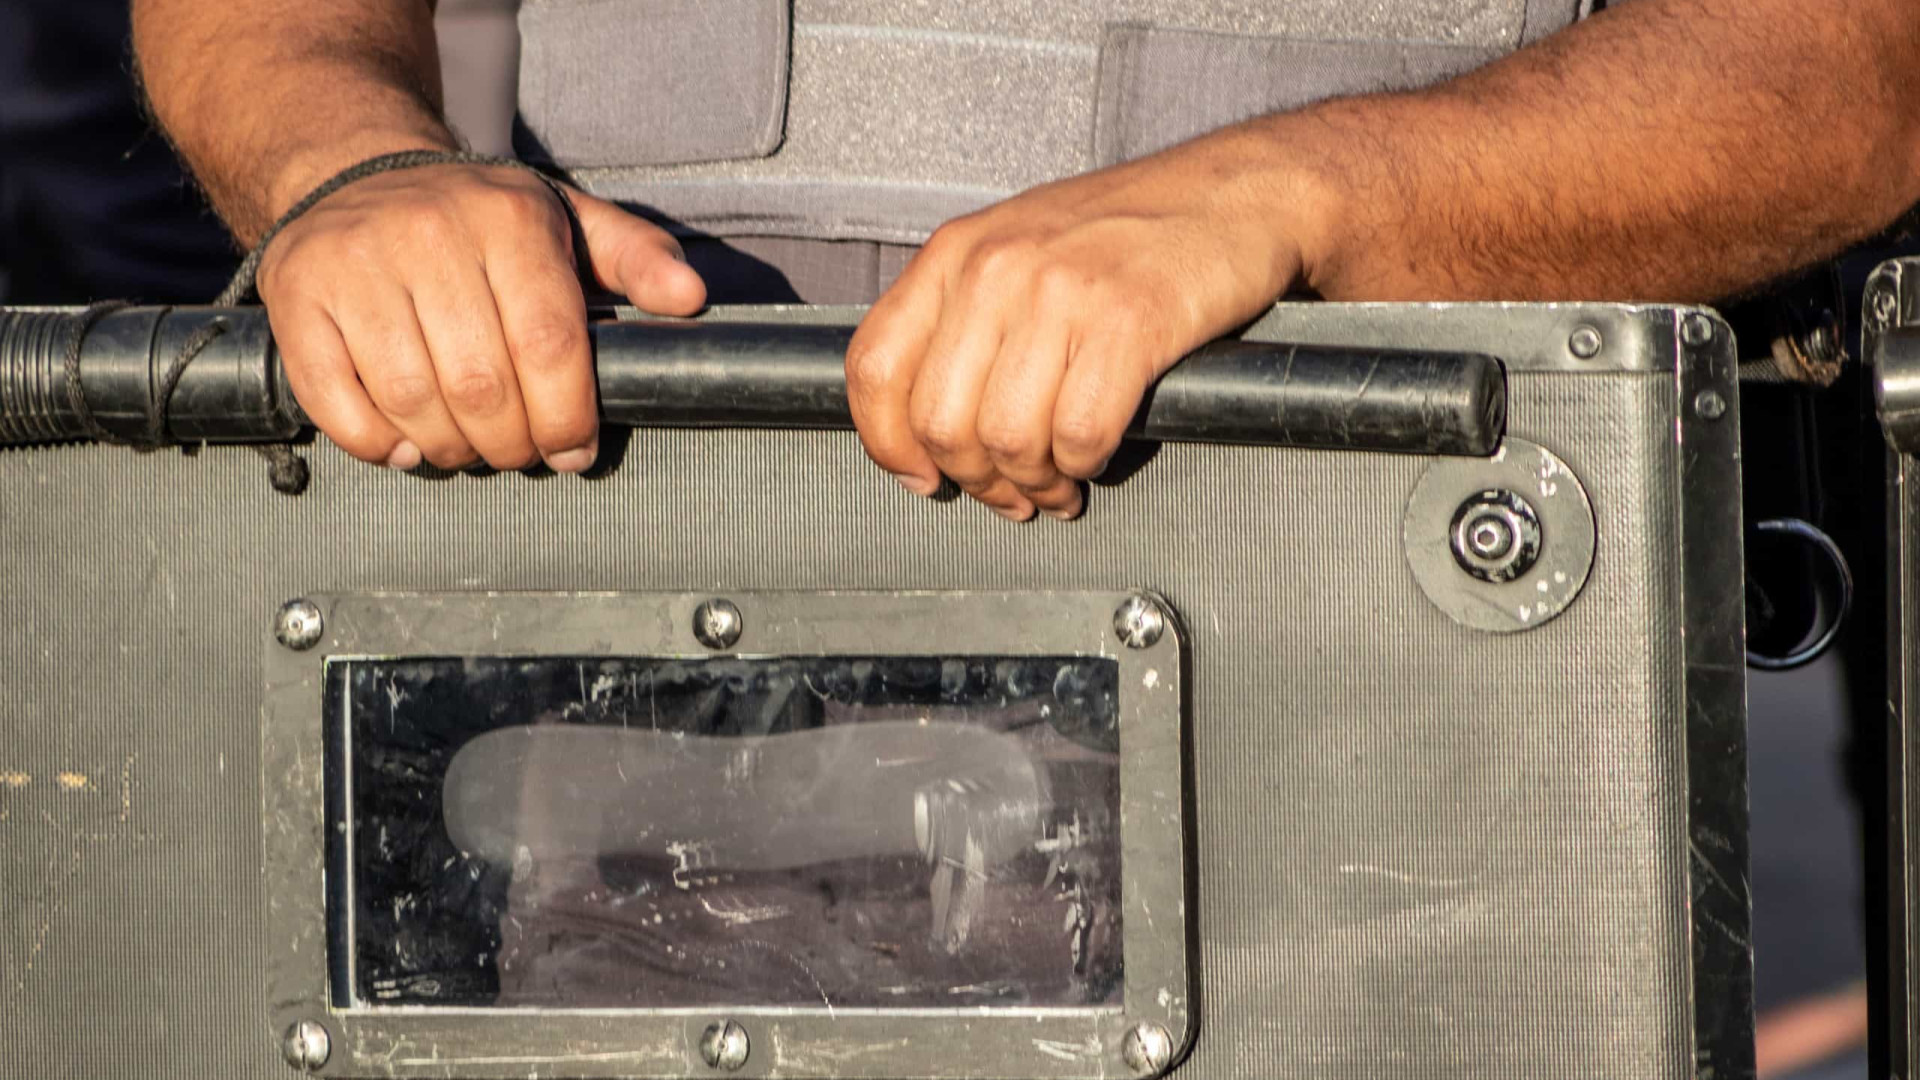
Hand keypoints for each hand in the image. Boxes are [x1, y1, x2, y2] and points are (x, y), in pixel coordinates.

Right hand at [257, 163, 705, 471]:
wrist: (353, 173)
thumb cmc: (476, 218)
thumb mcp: (566, 221)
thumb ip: (636, 258)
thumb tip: (690, 299)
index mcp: (508, 218)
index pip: (549, 346)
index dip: (567, 418)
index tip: (573, 449)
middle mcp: (427, 234)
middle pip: (483, 386)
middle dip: (513, 444)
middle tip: (520, 452)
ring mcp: (354, 265)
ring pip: (413, 402)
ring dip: (449, 450)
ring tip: (468, 447)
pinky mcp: (296, 297)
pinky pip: (337, 404)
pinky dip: (378, 445)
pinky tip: (407, 441)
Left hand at [845, 128, 1307, 519]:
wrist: (1236, 193)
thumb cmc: (1130, 231)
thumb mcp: (1018, 249)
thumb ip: (961, 320)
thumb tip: (923, 425)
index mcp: (956, 253)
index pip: (876, 367)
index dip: (889, 444)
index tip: (922, 478)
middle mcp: (996, 267)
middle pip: (941, 422)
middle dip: (976, 480)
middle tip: (1011, 492)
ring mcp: (1061, 291)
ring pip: (1008, 438)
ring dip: (1035, 483)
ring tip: (1059, 483)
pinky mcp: (1129, 321)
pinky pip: (1080, 434)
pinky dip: (1085, 465)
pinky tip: (1097, 456)